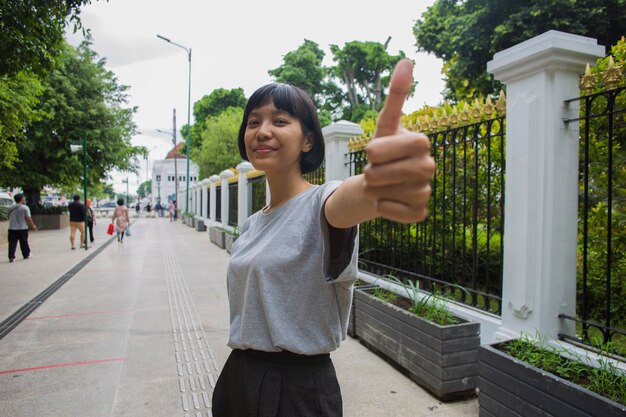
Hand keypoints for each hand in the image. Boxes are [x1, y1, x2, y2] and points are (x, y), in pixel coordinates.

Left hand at [363, 58, 434, 223]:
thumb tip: (406, 61)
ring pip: (391, 193)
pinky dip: (383, 207)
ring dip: (375, 189)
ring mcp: (426, 191)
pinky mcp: (419, 212)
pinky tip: (384, 200)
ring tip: (378, 183)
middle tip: (371, 170)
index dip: (382, 150)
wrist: (377, 183)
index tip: (372, 151)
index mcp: (422, 144)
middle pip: (392, 173)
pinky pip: (397, 212)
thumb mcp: (385, 124)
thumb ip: (396, 95)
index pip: (405, 145)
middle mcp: (429, 167)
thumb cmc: (382, 151)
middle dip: (372, 172)